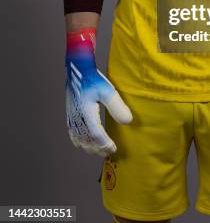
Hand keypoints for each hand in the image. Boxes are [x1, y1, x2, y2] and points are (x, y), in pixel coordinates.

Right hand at [65, 27, 131, 156]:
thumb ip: (117, 107)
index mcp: (86, 114)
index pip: (96, 135)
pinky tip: (84, 142)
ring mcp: (72, 117)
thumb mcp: (108, 91)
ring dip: (89, 147)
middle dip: (97, 149)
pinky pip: (72, 133)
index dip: (105, 145)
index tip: (113, 149)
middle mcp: (77, 118)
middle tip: (108, 152)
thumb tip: (128, 121)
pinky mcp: (69, 114)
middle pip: (87, 141)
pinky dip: (79, 141)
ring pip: (79, 139)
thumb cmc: (93, 78)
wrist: (78, 69)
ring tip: (99, 150)